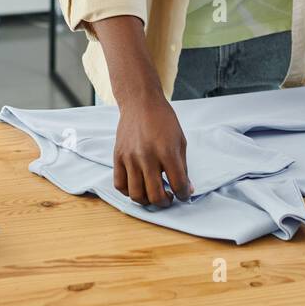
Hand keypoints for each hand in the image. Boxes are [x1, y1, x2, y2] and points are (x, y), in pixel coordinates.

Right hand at [114, 92, 191, 206]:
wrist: (140, 103)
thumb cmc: (163, 120)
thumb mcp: (180, 141)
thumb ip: (183, 167)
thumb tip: (187, 188)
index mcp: (167, 152)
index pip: (178, 185)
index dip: (184, 194)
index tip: (183, 194)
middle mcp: (147, 157)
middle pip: (156, 195)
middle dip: (166, 202)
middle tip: (169, 198)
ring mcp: (130, 158)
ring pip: (136, 194)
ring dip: (147, 201)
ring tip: (153, 194)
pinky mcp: (118, 157)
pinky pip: (120, 184)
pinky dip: (129, 192)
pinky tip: (138, 186)